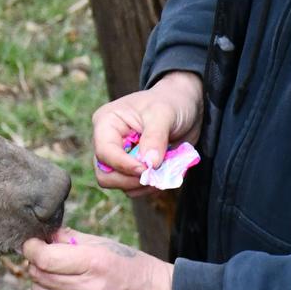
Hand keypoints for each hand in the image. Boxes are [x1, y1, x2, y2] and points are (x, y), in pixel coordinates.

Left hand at [21, 228, 172, 289]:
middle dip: (36, 261)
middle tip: (46, 254)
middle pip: (38, 275)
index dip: (32, 248)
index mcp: (95, 264)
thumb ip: (72, 239)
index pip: (44, 259)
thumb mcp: (107, 245)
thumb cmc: (134, 267)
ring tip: (59, 272)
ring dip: (43, 280)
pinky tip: (71, 289)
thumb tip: (46, 235)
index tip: (33, 243)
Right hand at [92, 72, 202, 196]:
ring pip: (119, 185)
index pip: (105, 152)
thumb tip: (149, 164)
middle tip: (155, 176)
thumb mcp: (164, 113)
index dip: (124, 165)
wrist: (186, 106)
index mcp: (107, 123)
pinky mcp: (133, 168)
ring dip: (143, 185)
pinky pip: (134, 188)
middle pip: (105, 175)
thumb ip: (155, 137)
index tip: (148, 169)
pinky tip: (164, 175)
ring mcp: (120, 157)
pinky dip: (149, 187)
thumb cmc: (171, 102)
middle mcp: (108, 142)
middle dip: (131, 179)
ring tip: (163, 174)